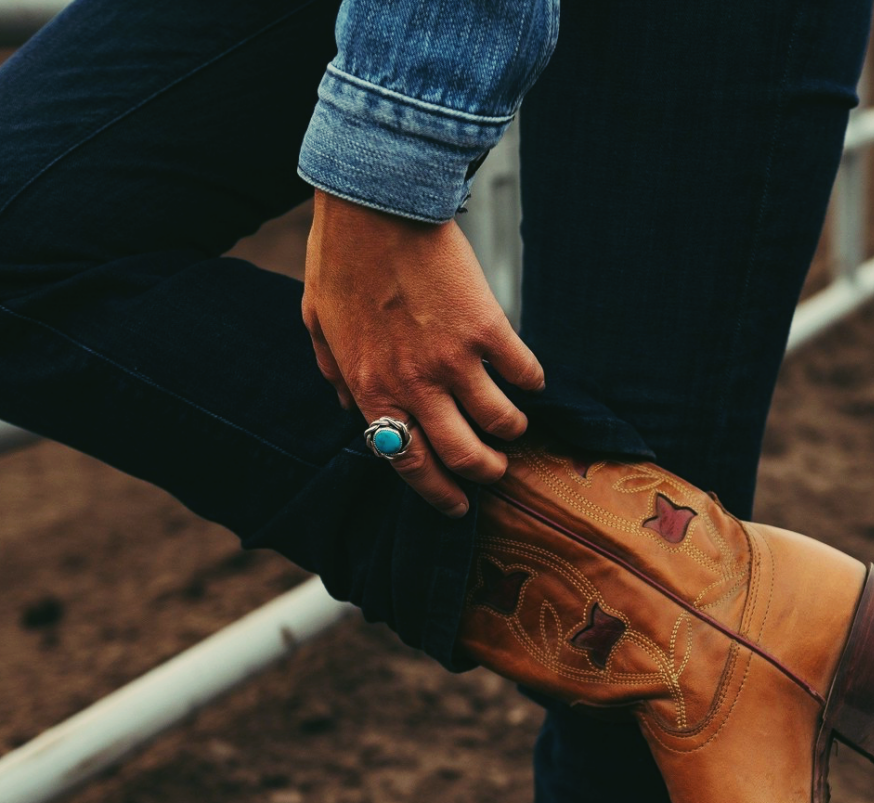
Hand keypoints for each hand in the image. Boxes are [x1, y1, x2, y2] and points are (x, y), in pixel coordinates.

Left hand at [302, 191, 544, 516]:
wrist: (378, 200)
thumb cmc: (342, 256)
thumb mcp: (318, 324)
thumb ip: (335, 374)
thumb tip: (348, 409)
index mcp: (371, 389)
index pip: (408, 464)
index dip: (437, 493)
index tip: (455, 505)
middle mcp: (414, 385)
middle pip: (464, 457)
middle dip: (485, 473)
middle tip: (494, 470)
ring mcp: (453, 360)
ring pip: (500, 424)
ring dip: (512, 431)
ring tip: (513, 424)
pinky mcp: (487, 329)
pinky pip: (523, 375)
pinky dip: (530, 383)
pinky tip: (528, 379)